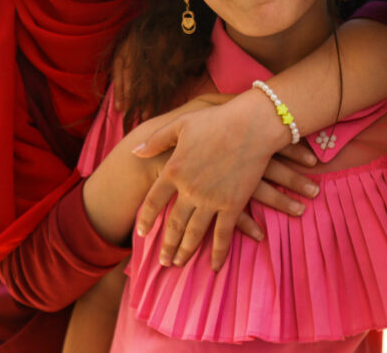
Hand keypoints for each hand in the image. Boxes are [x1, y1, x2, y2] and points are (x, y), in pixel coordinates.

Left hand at [133, 90, 317, 269]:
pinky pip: (222, 235)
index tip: (141, 233)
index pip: (152, 202)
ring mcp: (211, 200)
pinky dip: (217, 253)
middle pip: (172, 224)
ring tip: (179, 264)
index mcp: (173, 170)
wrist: (251, 125)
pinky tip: (213, 266)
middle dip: (166, 245)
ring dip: (185, 251)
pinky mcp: (233, 205)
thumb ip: (156, 140)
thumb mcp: (181, 124)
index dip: (145, 219)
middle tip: (162, 261)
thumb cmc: (217, 120)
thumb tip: (135, 151)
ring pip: (193, 233)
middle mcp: (189, 190)